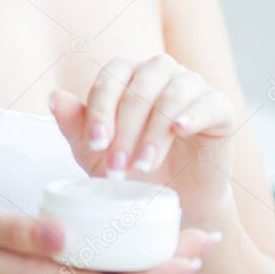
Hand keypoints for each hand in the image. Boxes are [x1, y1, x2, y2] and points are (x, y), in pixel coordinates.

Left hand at [50, 55, 237, 223]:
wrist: (175, 202)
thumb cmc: (131, 170)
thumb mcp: (95, 154)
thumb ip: (75, 125)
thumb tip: (54, 97)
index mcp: (128, 74)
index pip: (110, 77)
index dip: (100, 110)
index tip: (95, 144)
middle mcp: (160, 71)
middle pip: (140, 85)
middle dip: (125, 128)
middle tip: (117, 167)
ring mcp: (192, 84)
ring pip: (171, 93)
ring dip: (154, 130)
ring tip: (144, 164)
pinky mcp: (219, 106)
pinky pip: (207, 102)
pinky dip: (192, 114)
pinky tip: (180, 130)